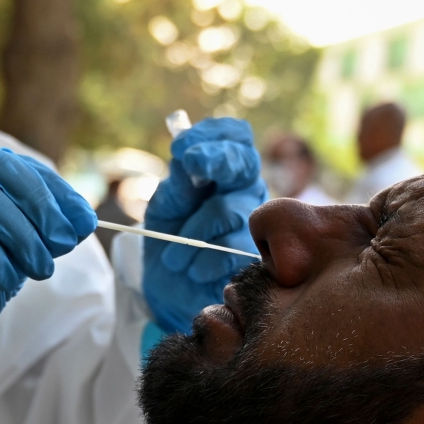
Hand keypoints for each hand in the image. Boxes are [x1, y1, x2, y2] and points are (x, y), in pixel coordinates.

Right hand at [0, 146, 95, 387]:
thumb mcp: (12, 262)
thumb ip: (38, 239)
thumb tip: (81, 221)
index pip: (15, 165)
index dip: (54, 188)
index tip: (83, 220)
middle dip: (40, 203)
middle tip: (64, 241)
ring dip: (20, 234)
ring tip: (40, 269)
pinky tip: (5, 279)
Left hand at [142, 117, 266, 333]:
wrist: (168, 288)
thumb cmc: (169, 238)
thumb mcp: (165, 207)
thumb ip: (177, 185)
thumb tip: (186, 159)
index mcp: (225, 172)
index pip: (235, 137)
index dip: (213, 135)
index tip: (181, 148)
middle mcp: (246, 191)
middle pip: (243, 162)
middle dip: (215, 159)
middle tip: (190, 163)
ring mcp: (257, 223)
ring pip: (227, 210)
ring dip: (192, 231)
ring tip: (174, 255)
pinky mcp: (256, 259)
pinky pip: (228, 251)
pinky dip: (199, 262)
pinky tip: (192, 270)